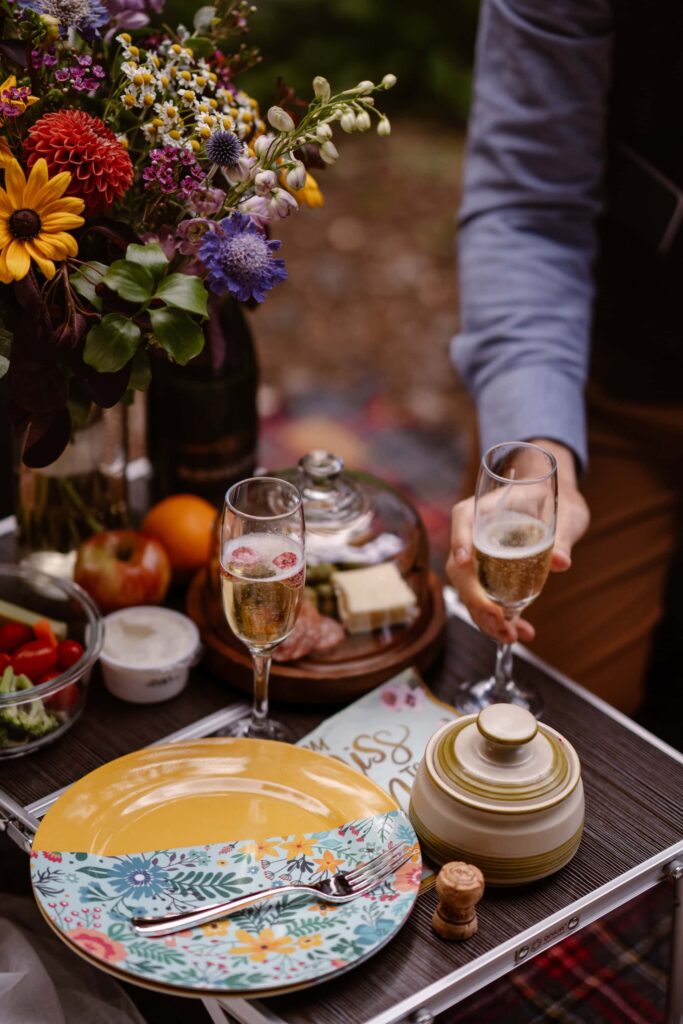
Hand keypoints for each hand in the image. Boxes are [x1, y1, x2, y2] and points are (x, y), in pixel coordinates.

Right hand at [445, 440, 589, 644]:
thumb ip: (562, 537)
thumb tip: (561, 561)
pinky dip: (501, 619)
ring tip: (512, 637)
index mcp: (483, 509)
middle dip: (477, 601)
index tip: (465, 562)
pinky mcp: (488, 577)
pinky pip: (486, 600)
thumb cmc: (556, 503)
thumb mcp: (564, 516)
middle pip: (462, 568)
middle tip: (502, 624)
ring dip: (487, 619)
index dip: (460, 541)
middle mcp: (472, 534)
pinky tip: (523, 632)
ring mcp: (477, 559)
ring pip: (470, 592)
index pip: (463, 519)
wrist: (556, 509)